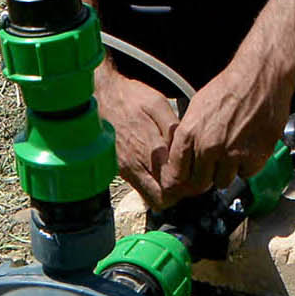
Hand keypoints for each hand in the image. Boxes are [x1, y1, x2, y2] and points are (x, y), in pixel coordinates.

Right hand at [95, 64, 179, 208]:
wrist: (99, 96)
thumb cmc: (130, 98)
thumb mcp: (157, 104)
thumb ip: (172, 128)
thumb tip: (185, 149)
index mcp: (150, 149)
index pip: (172, 186)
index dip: (187, 185)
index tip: (194, 174)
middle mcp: (136, 165)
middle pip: (161, 199)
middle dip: (176, 194)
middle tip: (186, 179)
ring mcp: (125, 169)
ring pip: (149, 197)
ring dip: (163, 191)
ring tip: (173, 173)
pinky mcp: (119, 169)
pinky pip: (138, 187)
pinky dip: (151, 184)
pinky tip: (158, 168)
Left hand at [158, 60, 293, 205]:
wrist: (259, 79)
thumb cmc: (229, 88)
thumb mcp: (197, 108)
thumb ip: (188, 136)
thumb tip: (182, 158)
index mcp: (189, 133)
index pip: (176, 174)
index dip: (180, 181)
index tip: (184, 183)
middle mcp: (208, 147)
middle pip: (199, 184)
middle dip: (204, 178)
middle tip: (212, 166)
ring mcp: (231, 155)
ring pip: (222, 181)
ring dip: (226, 172)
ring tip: (233, 150)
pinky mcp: (254, 158)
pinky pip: (245, 174)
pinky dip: (247, 165)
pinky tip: (248, 147)